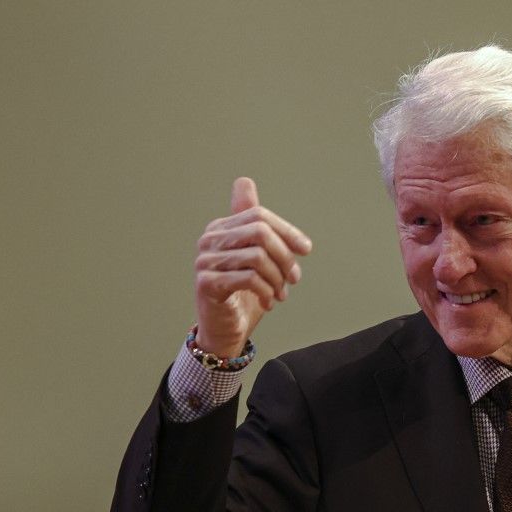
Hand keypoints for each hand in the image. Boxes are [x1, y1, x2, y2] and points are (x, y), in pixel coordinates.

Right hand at [193, 177, 311, 356]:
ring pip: (258, 256)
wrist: (226, 330)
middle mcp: (210, 239)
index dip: (287, 230)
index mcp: (222, 227)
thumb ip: (256, 224)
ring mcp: (205, 261)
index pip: (259, 215)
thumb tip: (243, 181)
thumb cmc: (245, 293)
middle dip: (285, 256)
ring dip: (278, 278)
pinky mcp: (206, 283)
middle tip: (294, 278)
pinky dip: (267, 291)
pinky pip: (249, 278)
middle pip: (260, 232)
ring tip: (281, 294)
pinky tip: (269, 301)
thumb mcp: (257, 255)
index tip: (306, 249)